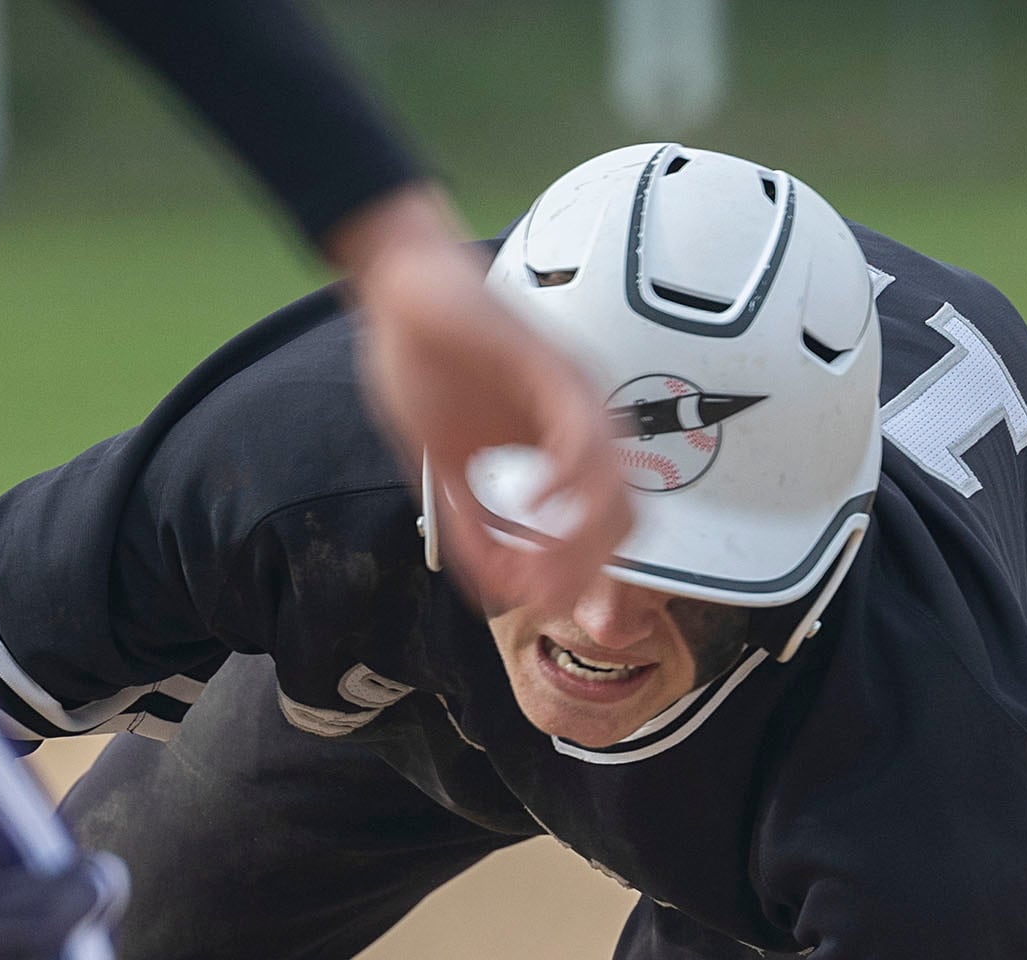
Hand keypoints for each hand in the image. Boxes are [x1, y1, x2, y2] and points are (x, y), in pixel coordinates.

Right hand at [326, 185, 632, 612]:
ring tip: (539, 569)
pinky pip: (585, 437)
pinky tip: (536, 501)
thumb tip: (491, 591)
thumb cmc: (425, 363)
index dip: (578, 576)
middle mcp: (583, 426)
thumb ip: (471, 529)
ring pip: (615, 487)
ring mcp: (574, 397)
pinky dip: (569, 481)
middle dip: (586, 572)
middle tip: (541, 599)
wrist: (401, 289)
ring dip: (581, 542)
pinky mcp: (553, 369)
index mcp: (564, 448)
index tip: (536, 603)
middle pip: (625, 520)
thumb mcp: (444, 470)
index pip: (603, 529)